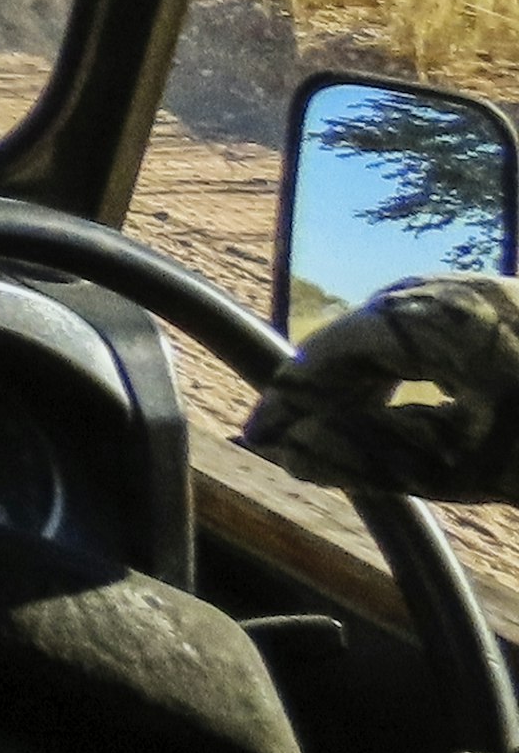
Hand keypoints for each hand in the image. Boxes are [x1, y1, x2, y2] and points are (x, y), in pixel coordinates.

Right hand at [245, 274, 518, 500]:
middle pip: (359, 335)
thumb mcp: (468, 464)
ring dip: (361, 381)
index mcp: (433, 315)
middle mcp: (448, 289)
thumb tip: (292, 454)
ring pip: (392, 333)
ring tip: (336, 428)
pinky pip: (427, 332)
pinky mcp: (499, 310)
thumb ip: (374, 456)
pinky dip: (400, 370)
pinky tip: (394, 404)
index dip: (289, 397)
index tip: (258, 439)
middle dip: (324, 389)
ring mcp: (479, 294)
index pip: (330, 350)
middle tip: (290, 441)